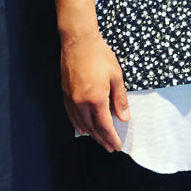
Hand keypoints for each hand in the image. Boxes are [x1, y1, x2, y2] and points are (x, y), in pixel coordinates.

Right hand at [60, 31, 130, 151]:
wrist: (79, 42)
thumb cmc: (99, 56)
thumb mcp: (116, 76)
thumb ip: (120, 99)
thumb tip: (124, 117)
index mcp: (96, 99)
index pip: (104, 126)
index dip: (111, 138)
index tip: (117, 146)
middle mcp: (81, 103)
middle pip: (92, 128)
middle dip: (102, 140)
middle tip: (110, 147)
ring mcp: (71, 99)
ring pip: (81, 123)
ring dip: (91, 134)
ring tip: (99, 140)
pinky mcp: (65, 94)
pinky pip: (71, 115)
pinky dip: (78, 124)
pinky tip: (81, 128)